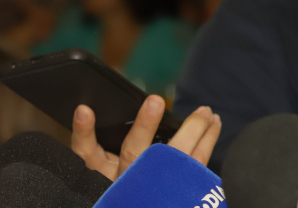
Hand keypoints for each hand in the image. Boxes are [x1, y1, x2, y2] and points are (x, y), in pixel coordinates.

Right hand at [70, 95, 221, 180]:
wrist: (134, 206)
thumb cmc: (117, 188)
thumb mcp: (97, 170)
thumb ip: (94, 143)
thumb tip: (91, 109)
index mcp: (100, 172)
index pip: (86, 150)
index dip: (84, 131)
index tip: (85, 110)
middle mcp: (124, 181)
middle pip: (132, 153)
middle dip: (144, 127)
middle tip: (155, 101)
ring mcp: (151, 188)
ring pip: (172, 161)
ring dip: (192, 132)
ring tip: (204, 111)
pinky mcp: (176, 195)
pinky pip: (194, 169)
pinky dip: (206, 145)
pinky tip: (213, 127)